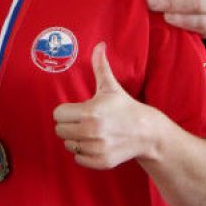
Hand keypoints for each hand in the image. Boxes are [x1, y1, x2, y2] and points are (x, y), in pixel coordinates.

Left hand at [53, 42, 149, 168]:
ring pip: (68, 145)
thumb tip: (99, 44)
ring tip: (89, 132)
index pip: (58, 114)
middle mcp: (91, 132)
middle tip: (82, 121)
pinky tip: (95, 143)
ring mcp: (96, 148)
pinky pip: (78, 159)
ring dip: (75, 139)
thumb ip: (100, 66)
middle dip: (68, 125)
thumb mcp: (110, 87)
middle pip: (60, 130)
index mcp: (89, 112)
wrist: (146, 133)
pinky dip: (83, 153)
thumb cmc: (124, 107)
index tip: (77, 110)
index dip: (66, 111)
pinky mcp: (101, 161)